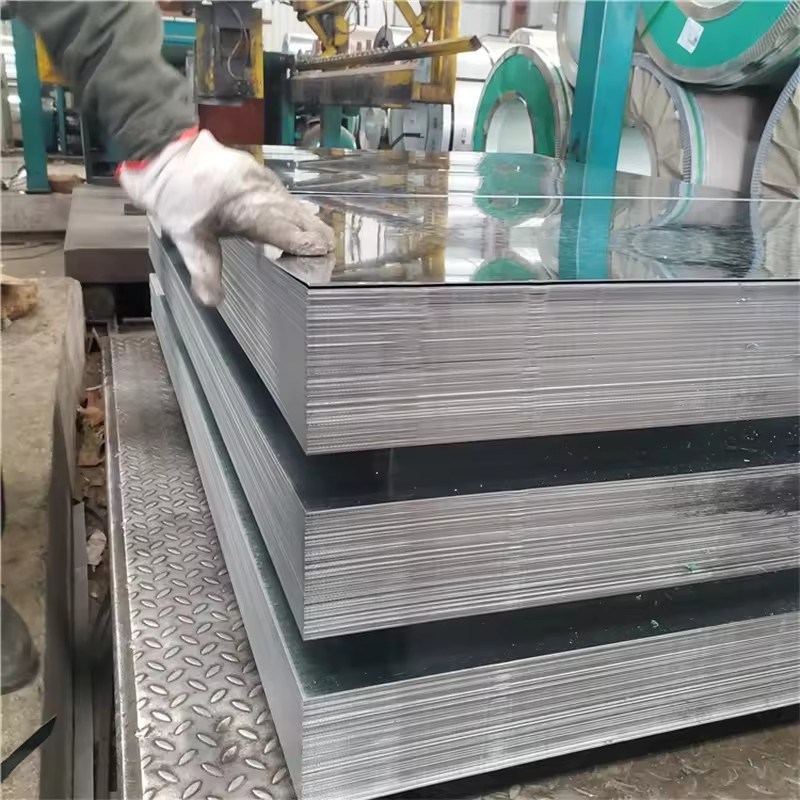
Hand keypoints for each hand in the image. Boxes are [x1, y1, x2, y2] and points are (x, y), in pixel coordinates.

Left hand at [118, 130, 334, 305]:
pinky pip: (282, 194)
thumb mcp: (186, 237)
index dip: (307, 245)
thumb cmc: (175, 196)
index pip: (288, 231)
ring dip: (306, 222)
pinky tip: (297, 220)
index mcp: (249, 208)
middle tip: (329, 254)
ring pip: (292, 203)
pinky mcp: (258, 172)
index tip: (325, 257)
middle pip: (297, 216)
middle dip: (314, 235)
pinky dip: (293, 210)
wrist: (161, 149)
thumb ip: (204, 269)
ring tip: (321, 241)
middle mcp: (262, 191)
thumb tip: (213, 302)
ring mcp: (262, 178)